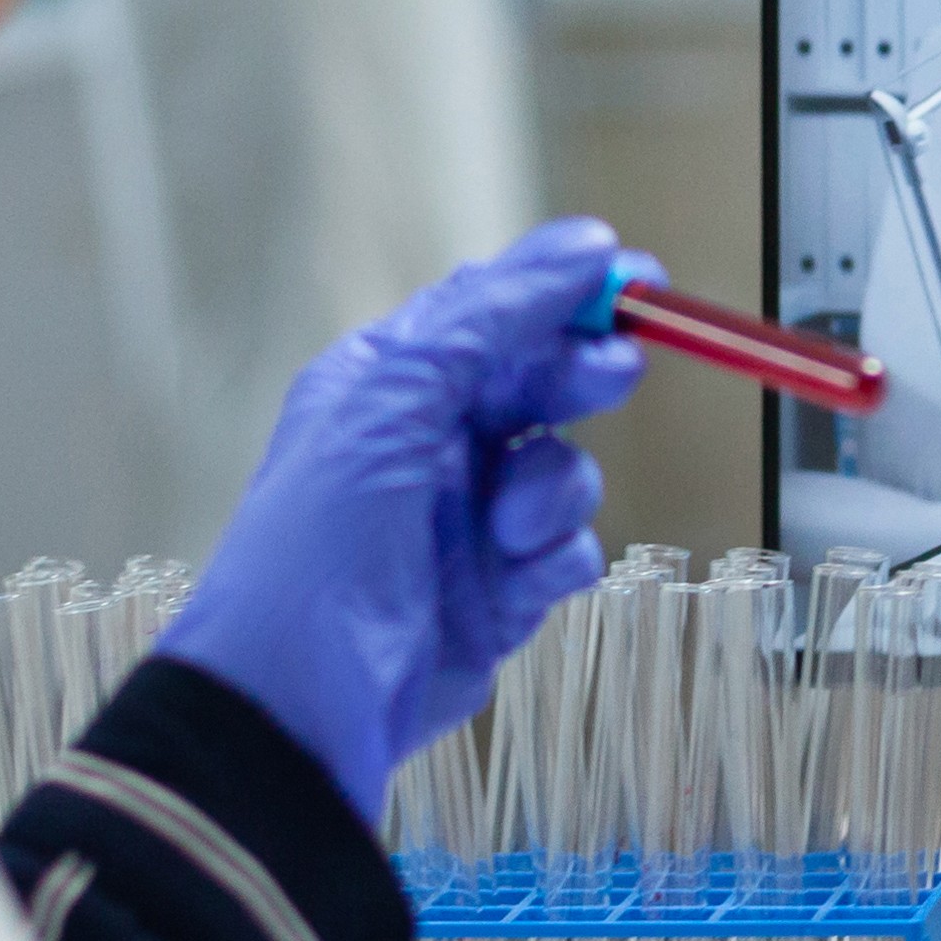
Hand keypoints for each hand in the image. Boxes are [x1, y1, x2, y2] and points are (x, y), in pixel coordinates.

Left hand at [159, 218, 650, 815]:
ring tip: (510, 526)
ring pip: (567, 471)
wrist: (302, 696)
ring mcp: (470, 523)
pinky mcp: (502, 597)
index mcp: (389, 383)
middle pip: (541, 384)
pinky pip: (569, 552)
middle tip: (613, 374)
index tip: (639, 279)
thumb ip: (490, 316)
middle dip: (580, 378)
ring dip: (555, 490)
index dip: (566, 293)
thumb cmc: (323, 540)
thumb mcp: (394, 397)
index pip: (494, 314)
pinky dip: (556, 558)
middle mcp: (431, 445)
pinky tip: (520, 575)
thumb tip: (584, 243)